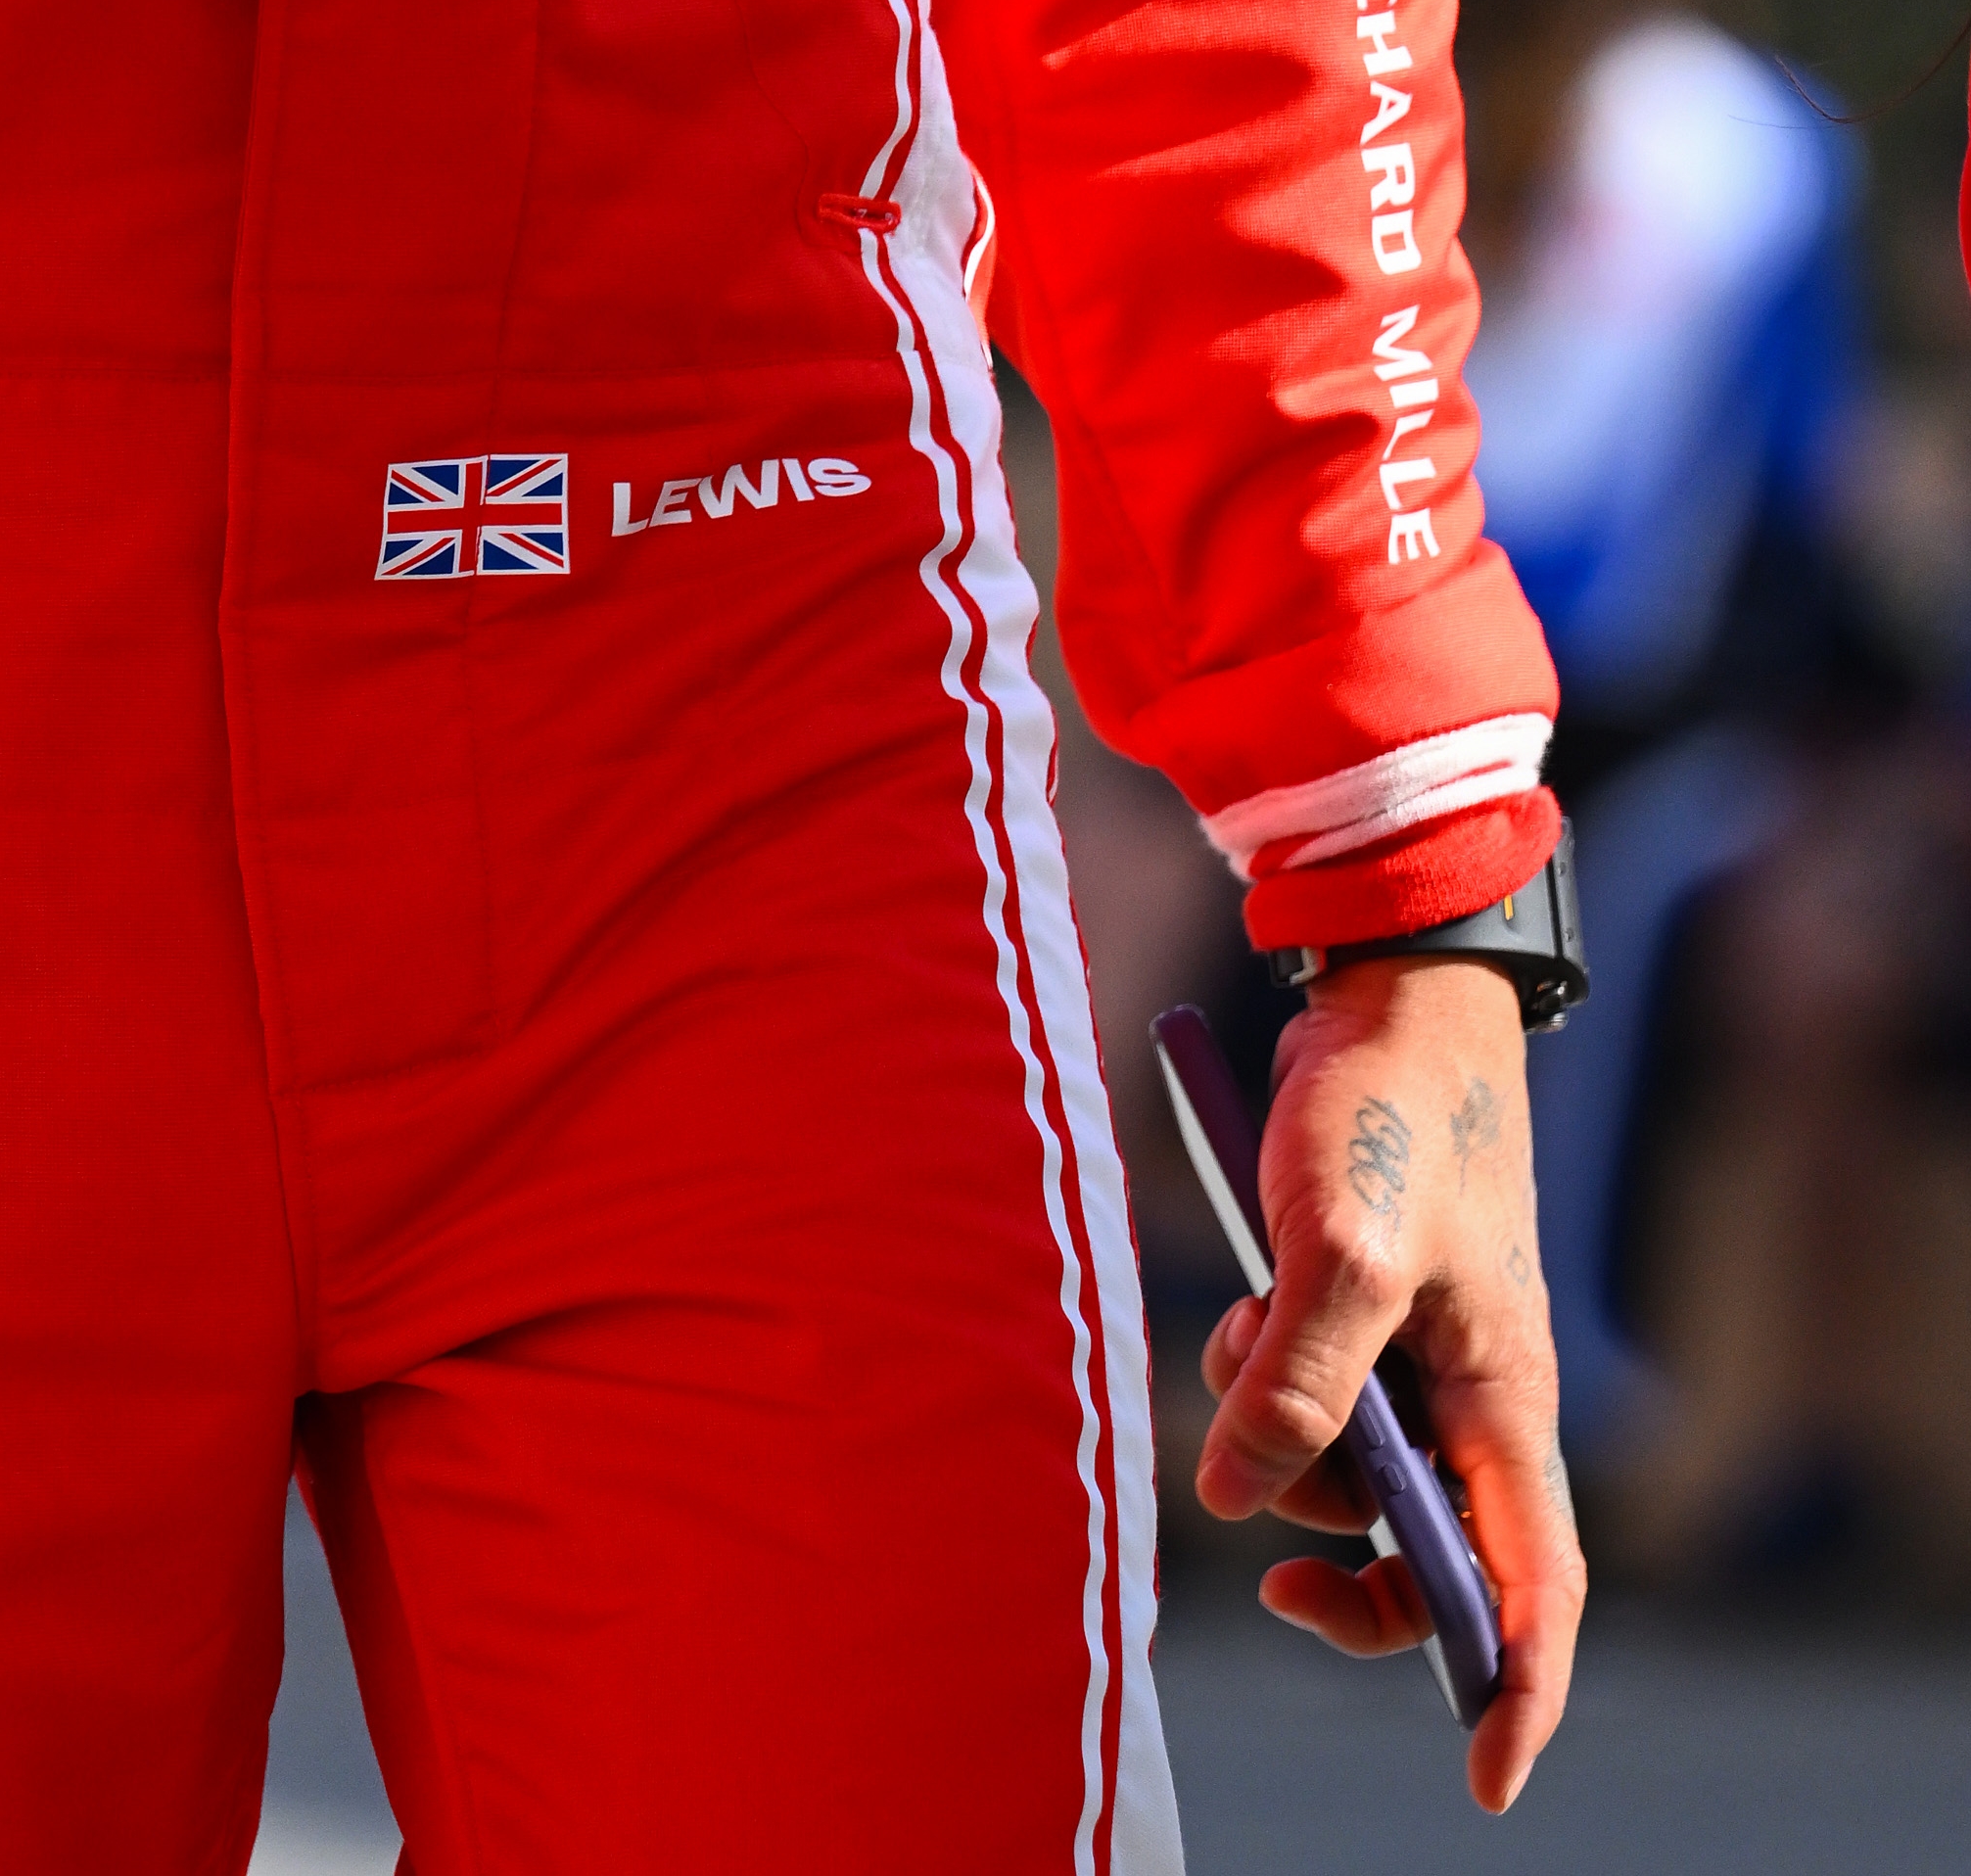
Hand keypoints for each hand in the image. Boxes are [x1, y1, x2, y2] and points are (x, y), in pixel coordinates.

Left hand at [1197, 956, 1583, 1813]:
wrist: (1386, 992)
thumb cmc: (1386, 1107)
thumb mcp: (1341, 1249)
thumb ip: (1296, 1384)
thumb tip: (1237, 1496)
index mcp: (1505, 1400)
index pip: (1536, 1584)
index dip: (1517, 1689)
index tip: (1485, 1780)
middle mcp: (1473, 1394)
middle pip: (1423, 1552)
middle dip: (1344, 1573)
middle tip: (1269, 1579)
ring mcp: (1419, 1354)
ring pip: (1347, 1474)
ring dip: (1277, 1444)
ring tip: (1242, 1341)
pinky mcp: (1364, 1311)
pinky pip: (1308, 1399)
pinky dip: (1259, 1383)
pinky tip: (1238, 1312)